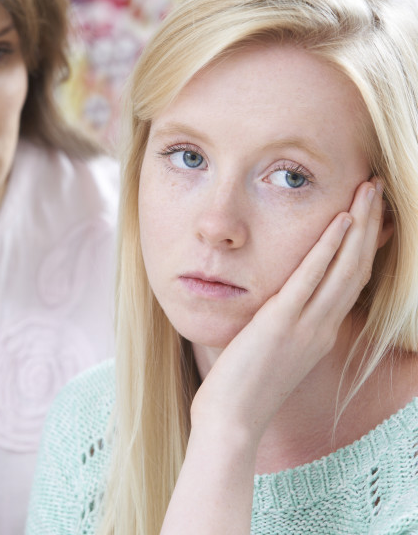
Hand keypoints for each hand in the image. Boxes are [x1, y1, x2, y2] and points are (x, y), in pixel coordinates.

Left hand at [191, 178, 383, 434]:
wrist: (233, 419)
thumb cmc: (245, 385)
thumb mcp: (272, 351)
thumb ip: (282, 324)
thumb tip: (278, 300)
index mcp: (320, 332)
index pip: (351, 281)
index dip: (365, 246)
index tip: (372, 216)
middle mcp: (322, 327)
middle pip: (357, 267)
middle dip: (371, 226)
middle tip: (378, 189)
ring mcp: (306, 326)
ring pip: (344, 268)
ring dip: (359, 226)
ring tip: (369, 190)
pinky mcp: (281, 324)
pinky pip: (310, 279)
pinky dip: (328, 248)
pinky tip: (339, 220)